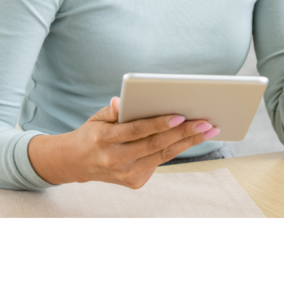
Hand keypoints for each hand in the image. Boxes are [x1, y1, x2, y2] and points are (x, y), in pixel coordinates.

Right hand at [28, 97, 219, 187]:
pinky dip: (176, 150)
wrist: (76, 163)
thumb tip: (120, 101)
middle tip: (206, 122)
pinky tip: (191, 139)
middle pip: (156, 145)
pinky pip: (159, 163)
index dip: (159, 124)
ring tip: (208, 130)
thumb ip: (112, 110)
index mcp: (105, 140)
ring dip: (188, 142)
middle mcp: (115, 160)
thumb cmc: (93, 133)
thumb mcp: (97, 117)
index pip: (137, 131)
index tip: (181, 115)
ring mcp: (125, 175)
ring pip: (163, 156)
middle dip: (184, 133)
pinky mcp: (134, 182)